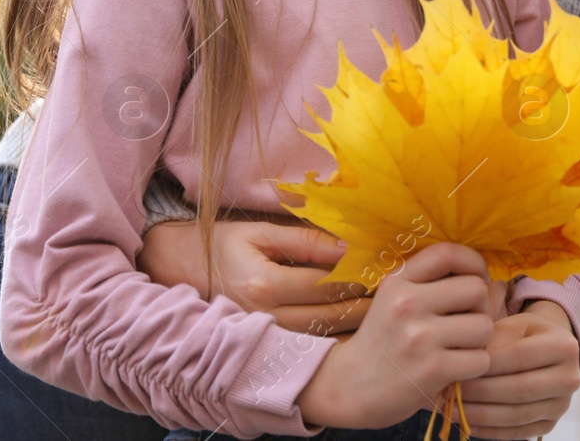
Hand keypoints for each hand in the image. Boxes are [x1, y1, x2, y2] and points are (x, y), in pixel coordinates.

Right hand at [136, 219, 371, 333]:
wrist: (180, 272)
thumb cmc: (223, 245)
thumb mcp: (261, 232)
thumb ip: (306, 240)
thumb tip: (350, 244)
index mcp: (264, 284)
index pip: (328, 283)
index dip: (362, 274)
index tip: (389, 266)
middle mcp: (266, 317)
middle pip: (332, 315)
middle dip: (369, 302)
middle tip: (399, 289)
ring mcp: (266, 337)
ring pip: (326, 336)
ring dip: (359, 324)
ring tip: (387, 308)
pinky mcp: (268, 347)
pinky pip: (313, 347)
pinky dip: (339, 338)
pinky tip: (360, 328)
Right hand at [296, 242, 496, 429]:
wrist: (350, 387)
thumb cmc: (383, 341)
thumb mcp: (395, 300)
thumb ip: (433, 284)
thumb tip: (492, 280)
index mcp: (398, 281)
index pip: (449, 253)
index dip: (474, 263)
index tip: (476, 279)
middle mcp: (407, 303)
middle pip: (477, 289)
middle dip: (481, 308)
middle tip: (466, 324)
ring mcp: (419, 336)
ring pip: (484, 326)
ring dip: (479, 342)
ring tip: (458, 348)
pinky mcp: (431, 369)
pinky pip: (480, 360)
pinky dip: (473, 367)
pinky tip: (454, 370)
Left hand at [458, 301, 579, 439]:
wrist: (549, 350)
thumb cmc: (524, 333)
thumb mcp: (512, 324)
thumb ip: (492, 341)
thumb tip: (464, 365)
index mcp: (564, 346)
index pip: (520, 357)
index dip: (487, 365)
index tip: (456, 367)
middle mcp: (570, 378)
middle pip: (519, 389)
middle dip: (480, 392)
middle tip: (449, 390)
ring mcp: (562, 406)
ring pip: (517, 415)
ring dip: (481, 414)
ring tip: (452, 408)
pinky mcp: (550, 425)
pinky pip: (518, 432)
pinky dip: (490, 430)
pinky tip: (467, 423)